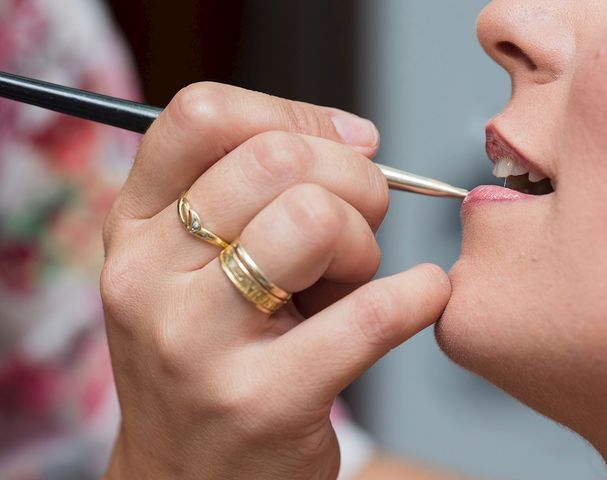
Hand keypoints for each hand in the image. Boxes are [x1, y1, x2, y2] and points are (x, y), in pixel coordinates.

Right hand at [100, 82, 450, 478]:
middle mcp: (149, 278)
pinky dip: (417, 295)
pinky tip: (420, 297)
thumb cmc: (210, 356)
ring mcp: (197, 343)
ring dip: (366, 242)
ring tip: (356, 278)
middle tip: (362, 218)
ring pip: (315, 221)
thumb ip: (254, 192)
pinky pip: (369, 315)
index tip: (341, 142)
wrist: (189, 479)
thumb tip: (355, 135)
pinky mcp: (262, 401)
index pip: (201, 116)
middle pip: (276, 160)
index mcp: (133, 230)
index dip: (289, 112)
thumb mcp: (194, 267)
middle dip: (351, 178)